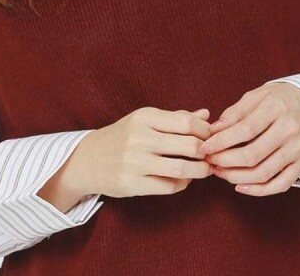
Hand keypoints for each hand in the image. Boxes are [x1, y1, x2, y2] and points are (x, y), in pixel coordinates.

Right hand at [61, 107, 213, 201]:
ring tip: (205, 169)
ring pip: (181, 168)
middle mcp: (139, 137)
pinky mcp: (132, 183)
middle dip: (206, 152)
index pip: (186, 122)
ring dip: (200, 171)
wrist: (88, 159)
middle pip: (188, 144)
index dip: (205, 131)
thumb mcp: (144, 121)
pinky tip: (184, 179)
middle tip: (212, 155)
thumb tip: (206, 114)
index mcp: (144, 117)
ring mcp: (134, 161)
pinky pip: (168, 186)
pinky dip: (183, 184)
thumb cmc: (123, 137)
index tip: (211, 137)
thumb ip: (175, 118)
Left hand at [199, 82, 299, 195]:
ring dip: (236, 176)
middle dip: (225, 161)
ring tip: (219, 172)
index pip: (244, 130)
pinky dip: (259, 190)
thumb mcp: (257, 95)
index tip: (204, 147)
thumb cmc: (280, 98)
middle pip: (252, 154)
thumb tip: (214, 130)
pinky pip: (281, 184)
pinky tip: (240, 186)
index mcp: (275, 109)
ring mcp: (298, 150)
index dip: (221, 141)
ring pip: (264, 172)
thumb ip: (235, 112)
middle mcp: (289, 131)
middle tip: (209, 161)